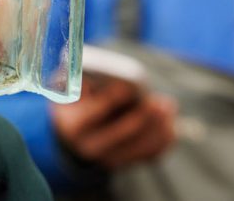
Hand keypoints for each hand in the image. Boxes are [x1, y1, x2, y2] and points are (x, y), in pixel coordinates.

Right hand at [51, 76, 176, 168]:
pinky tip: (167, 119)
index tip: (127, 86)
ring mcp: (110, 158)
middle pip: (123, 133)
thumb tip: (102, 72)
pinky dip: (163, 136)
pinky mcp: (128, 162)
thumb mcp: (66, 88)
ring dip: (158, 124)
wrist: (74, 132)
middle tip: (154, 101)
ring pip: (142, 145)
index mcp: (74, 125)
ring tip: (166, 105)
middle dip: (141, 115)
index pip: (93, 114)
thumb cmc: (75, 100)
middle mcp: (91, 147)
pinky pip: (153, 152)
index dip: (111, 99)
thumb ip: (77, 76)